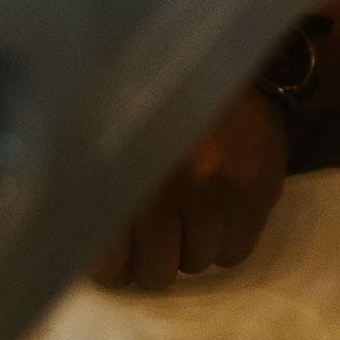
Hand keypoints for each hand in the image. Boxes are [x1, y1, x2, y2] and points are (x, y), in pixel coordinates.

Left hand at [91, 89, 287, 291]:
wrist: (230, 68)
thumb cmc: (161, 106)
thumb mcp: (119, 139)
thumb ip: (101, 191)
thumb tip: (84, 246)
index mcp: (124, 171)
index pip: (108, 259)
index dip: (112, 266)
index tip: (117, 256)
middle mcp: (168, 183)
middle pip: (156, 271)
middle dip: (153, 261)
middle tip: (156, 238)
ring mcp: (216, 189)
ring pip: (196, 264)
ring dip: (191, 247)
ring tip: (191, 210)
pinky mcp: (256, 192)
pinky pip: (233, 255)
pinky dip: (225, 244)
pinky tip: (220, 212)